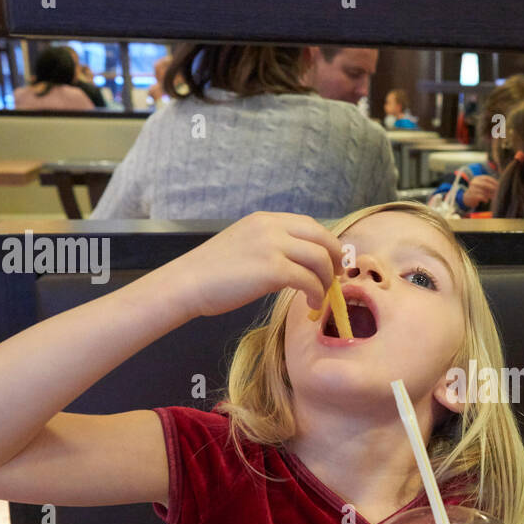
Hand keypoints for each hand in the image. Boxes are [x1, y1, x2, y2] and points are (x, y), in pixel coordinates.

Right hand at [160, 211, 344, 319]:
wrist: (188, 283)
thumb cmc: (212, 272)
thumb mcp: (244, 244)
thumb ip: (270, 245)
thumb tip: (297, 261)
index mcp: (265, 220)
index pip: (310, 225)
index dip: (327, 244)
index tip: (332, 261)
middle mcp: (272, 227)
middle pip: (322, 238)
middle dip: (335, 259)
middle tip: (336, 278)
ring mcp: (273, 246)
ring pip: (320, 259)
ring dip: (327, 280)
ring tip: (320, 295)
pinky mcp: (273, 270)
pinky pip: (309, 280)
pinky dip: (316, 293)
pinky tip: (310, 303)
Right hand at [461, 174, 497, 208]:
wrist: (468, 198)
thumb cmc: (479, 191)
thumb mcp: (483, 186)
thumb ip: (489, 185)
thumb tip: (499, 186)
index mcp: (477, 178)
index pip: (486, 178)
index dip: (493, 181)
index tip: (499, 185)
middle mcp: (474, 182)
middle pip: (484, 184)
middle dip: (492, 188)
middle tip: (497, 191)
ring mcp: (471, 189)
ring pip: (483, 191)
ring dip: (489, 195)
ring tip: (492, 197)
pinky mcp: (471, 196)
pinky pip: (480, 197)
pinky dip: (485, 199)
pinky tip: (486, 200)